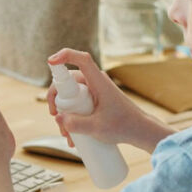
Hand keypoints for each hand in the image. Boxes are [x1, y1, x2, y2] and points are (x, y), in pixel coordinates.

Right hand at [47, 49, 173, 153]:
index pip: (82, 59)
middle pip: (68, 81)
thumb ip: (76, 124)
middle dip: (57, 99)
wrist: (140, 132)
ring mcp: (94, 91)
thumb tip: (58, 118)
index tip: (51, 62)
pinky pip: (77, 104)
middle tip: (55, 116)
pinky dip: (72, 117)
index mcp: (98, 81)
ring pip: (71, 95)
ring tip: (66, 134)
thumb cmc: (124, 126)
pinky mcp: (95, 101)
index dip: (65, 55)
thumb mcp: (97, 128)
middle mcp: (95, 82)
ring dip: (64, 112)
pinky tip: (71, 135)